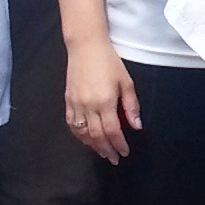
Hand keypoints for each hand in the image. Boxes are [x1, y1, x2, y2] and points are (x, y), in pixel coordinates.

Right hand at [65, 37, 139, 160]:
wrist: (86, 46)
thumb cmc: (108, 61)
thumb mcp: (126, 81)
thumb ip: (131, 105)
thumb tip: (136, 125)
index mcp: (105, 101)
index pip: (112, 131)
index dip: (119, 144)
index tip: (125, 152)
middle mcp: (88, 106)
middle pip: (97, 136)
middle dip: (107, 150)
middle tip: (114, 159)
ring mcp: (75, 104)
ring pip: (82, 133)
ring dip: (93, 146)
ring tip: (102, 152)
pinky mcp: (67, 101)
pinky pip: (71, 124)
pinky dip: (79, 135)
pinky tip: (86, 140)